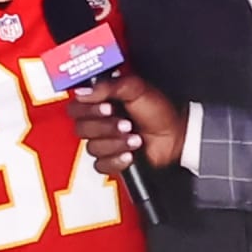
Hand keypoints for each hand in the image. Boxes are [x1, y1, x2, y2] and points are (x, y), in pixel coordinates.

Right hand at [67, 74, 186, 175]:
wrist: (175, 135)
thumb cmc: (159, 110)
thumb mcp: (135, 89)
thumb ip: (108, 87)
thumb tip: (83, 92)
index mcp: (101, 102)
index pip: (76, 108)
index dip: (88, 110)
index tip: (107, 108)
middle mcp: (100, 121)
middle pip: (81, 129)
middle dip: (106, 127)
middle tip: (126, 123)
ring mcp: (105, 141)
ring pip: (92, 148)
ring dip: (116, 143)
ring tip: (135, 138)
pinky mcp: (111, 159)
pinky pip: (101, 165)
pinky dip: (117, 159)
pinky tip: (130, 154)